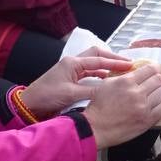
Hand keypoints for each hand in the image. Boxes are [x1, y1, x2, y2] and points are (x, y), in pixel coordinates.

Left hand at [23, 51, 139, 119]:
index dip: (116, 62)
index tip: (130, 65)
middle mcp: (72, 63)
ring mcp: (71, 70)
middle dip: (113, 59)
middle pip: (97, 55)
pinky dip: (100, 76)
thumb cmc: (47, 97)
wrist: (29, 105)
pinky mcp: (70, 79)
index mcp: (72, 63)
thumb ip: (92, 91)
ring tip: (121, 73)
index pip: (99, 59)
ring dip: (107, 67)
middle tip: (128, 64)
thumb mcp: (71, 94)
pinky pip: (89, 73)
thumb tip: (111, 91)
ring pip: (94, 64)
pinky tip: (108, 82)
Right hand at [83, 63, 160, 145]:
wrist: (95, 128)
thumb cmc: (98, 108)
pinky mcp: (147, 120)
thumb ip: (125, 76)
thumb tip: (138, 70)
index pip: (151, 69)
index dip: (157, 68)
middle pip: (160, 80)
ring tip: (158, 92)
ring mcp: (143, 107)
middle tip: (159, 81)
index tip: (158, 69)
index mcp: (126, 82)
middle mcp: (136, 93)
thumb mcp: (107, 83)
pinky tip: (156, 104)